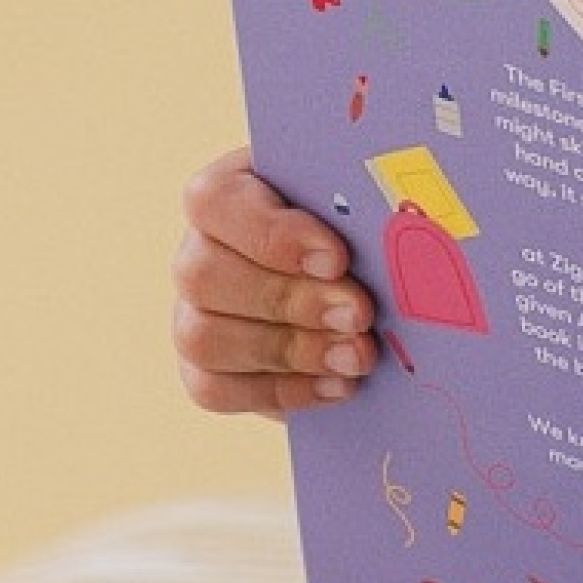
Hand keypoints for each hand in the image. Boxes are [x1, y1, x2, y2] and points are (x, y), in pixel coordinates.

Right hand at [173, 144, 373, 413]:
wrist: (361, 286)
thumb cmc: (358, 227)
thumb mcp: (356, 200)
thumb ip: (357, 201)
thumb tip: (389, 217)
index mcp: (227, 191)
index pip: (214, 202)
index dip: (271, 234)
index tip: (336, 259)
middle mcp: (197, 250)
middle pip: (205, 276)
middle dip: (291, 301)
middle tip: (360, 314)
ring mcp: (192, 313)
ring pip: (203, 338)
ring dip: (288, 351)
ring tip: (356, 356)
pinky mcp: (204, 370)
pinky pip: (213, 389)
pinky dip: (282, 391)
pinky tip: (338, 386)